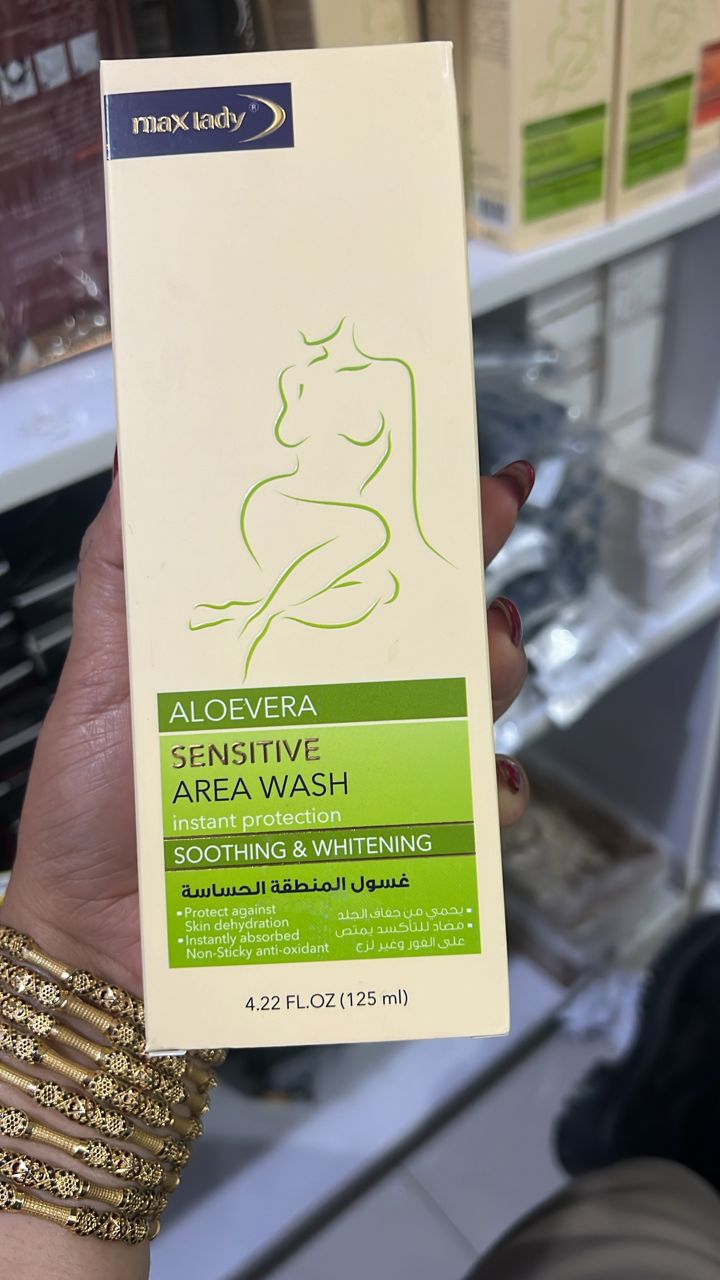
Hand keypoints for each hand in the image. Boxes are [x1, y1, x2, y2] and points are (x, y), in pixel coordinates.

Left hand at [1, 464, 530, 985]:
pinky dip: (497, 797)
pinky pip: (472, 818)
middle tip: (482, 549)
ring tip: (475, 657)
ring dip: (492, 670)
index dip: (422, 513)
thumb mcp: (102, 659)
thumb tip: (147, 446)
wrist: (100, 928)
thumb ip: (125, 559)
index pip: (364, 561)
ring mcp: (367, 768)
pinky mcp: (385, 840)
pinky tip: (484, 784)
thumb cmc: (95, 797)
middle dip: (476, 578)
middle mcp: (337, 696)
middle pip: (436, 624)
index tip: (466, 477)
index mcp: (280, 640)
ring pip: (469, 704)